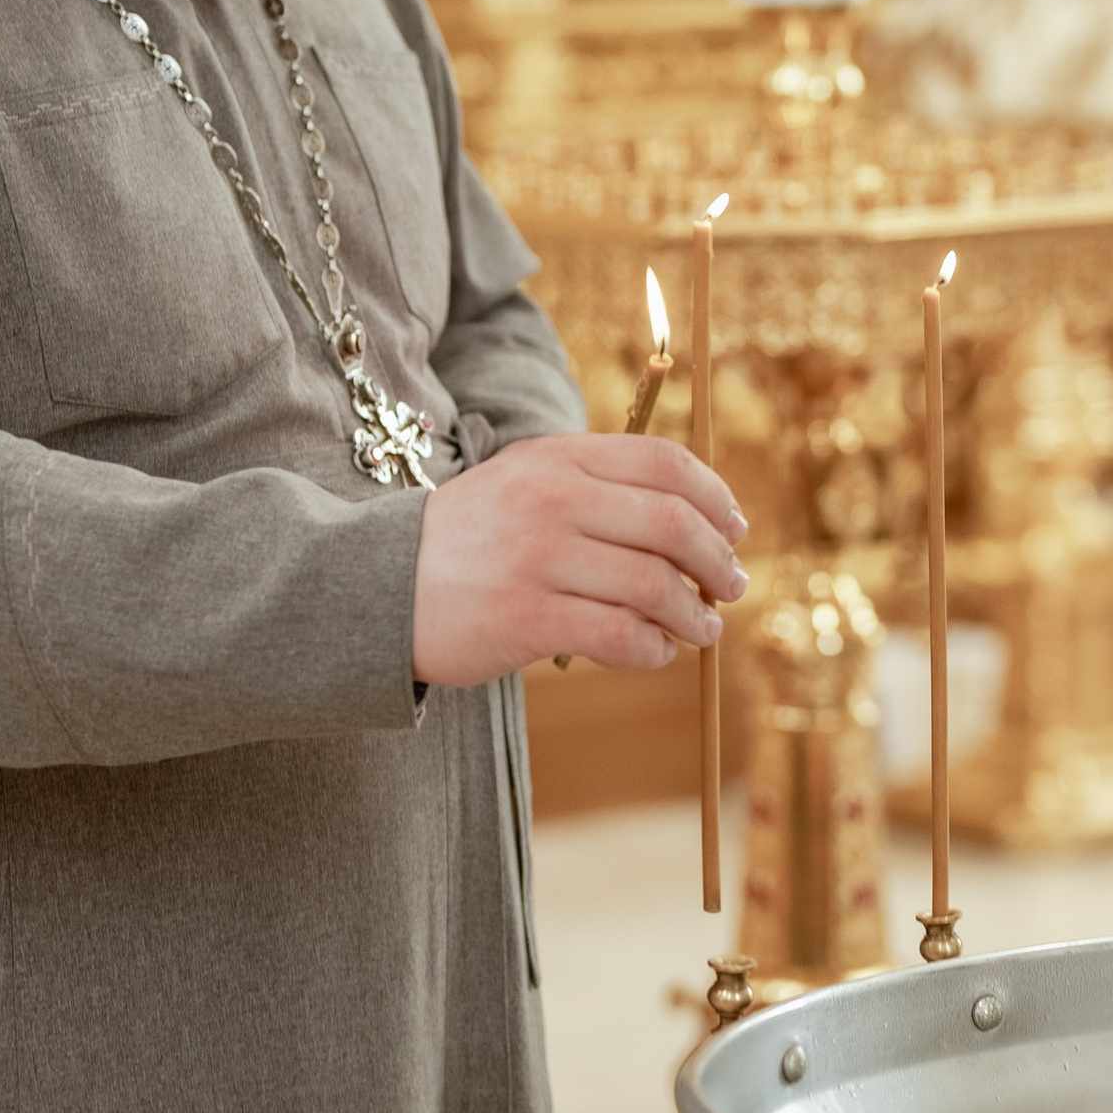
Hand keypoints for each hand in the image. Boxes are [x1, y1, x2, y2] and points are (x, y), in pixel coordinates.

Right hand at [412, 433, 746, 687]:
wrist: (376, 586)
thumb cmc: (467, 540)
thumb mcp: (523, 483)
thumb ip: (596, 487)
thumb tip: (695, 523)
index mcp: (556, 459)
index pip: (663, 462)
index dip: (715, 497)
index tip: (735, 528)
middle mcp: (551, 500)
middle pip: (671, 523)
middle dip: (718, 561)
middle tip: (732, 587)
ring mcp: (538, 559)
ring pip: (653, 585)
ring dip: (693, 614)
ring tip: (702, 630)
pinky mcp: (525, 619)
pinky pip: (619, 636)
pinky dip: (652, 650)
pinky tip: (655, 653)